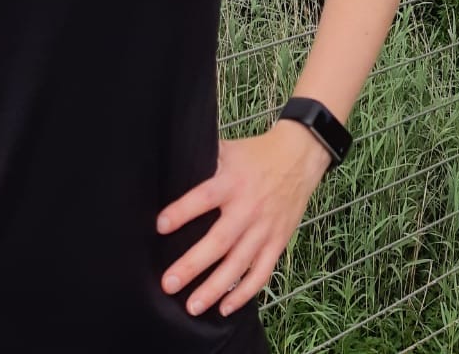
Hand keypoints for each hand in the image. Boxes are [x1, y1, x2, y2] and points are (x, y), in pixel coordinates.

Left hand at [156, 123, 328, 318]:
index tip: (160, 226)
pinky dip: (244, 293)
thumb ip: (202, 160)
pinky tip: (225, 308)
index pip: (204, 197)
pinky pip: (261, 273)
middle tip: (168, 283)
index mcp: (232, 182)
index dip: (183, 211)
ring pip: (238, 265)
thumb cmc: (255, 154)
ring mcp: (264, 229)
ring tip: (192, 307)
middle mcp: (248, 208)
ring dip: (215, 288)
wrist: (298, 158)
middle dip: (193, 265)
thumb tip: (170, 165)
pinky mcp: (278, 242)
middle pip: (219, 241)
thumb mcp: (228, 150)